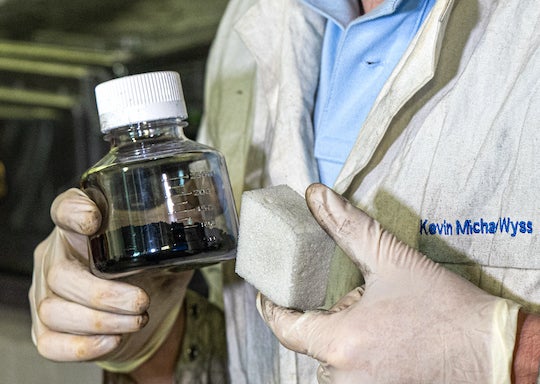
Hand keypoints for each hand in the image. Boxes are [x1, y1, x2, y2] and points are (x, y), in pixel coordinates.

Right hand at [29, 188, 192, 371]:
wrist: (143, 313)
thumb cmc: (148, 274)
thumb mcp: (165, 252)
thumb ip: (176, 238)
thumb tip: (203, 229)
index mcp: (82, 230)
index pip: (64, 209)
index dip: (73, 212)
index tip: (94, 219)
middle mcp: (57, 257)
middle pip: (60, 273)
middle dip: (103, 293)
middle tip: (140, 301)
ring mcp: (46, 294)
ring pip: (53, 310)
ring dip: (100, 321)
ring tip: (136, 320)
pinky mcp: (47, 328)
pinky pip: (50, 342)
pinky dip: (81, 346)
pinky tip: (111, 340)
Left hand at [257, 183, 520, 383]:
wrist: (495, 352)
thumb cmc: (447, 310)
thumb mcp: (393, 261)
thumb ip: (348, 227)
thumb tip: (317, 196)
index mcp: (341, 343)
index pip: (286, 328)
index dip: (272, 309)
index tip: (268, 296)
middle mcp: (346, 378)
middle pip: (312, 346)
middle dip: (322, 322)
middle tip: (343, 301)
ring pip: (332, 366)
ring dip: (342, 343)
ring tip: (373, 323)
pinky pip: (352, 379)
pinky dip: (357, 360)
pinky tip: (381, 342)